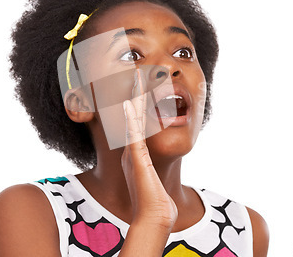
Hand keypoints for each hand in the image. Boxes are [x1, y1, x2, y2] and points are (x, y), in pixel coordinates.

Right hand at [121, 68, 177, 229]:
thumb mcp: (157, 183)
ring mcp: (133, 153)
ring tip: (134, 79)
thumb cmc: (157, 203)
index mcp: (137, 155)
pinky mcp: (136, 158)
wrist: (153, 217)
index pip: (137, 124)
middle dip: (134, 96)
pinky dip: (131, 118)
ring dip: (133, 100)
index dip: (138, 106)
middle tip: (135, 74)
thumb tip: (163, 177)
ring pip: (132, 120)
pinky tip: (130, 103)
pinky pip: (133, 133)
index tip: (141, 88)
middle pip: (132, 117)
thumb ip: (157, 176)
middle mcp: (132, 151)